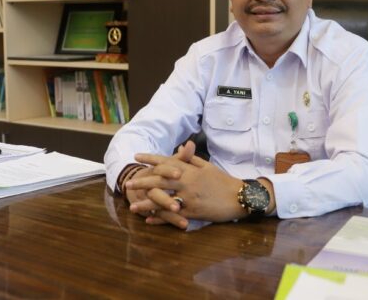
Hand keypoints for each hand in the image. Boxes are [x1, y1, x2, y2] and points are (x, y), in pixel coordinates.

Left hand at [128, 141, 247, 227]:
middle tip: (128, 185)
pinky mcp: (193, 212)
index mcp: (190, 169)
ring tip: (133, 207)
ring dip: (147, 203)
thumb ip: (192, 158)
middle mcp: (187, 182)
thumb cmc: (223, 180)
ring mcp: (189, 197)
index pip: (166, 161)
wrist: (239, 197)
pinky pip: (173, 215)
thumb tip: (181, 148)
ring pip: (163, 200)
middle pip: (160, 180)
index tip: (136, 156)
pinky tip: (149, 220)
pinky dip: (160, 218)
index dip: (151, 158)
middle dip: (142, 182)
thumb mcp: (208, 166)